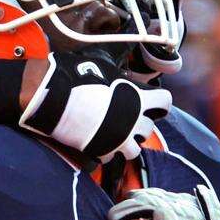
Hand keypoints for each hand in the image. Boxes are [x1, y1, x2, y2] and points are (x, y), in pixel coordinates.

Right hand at [19, 49, 171, 163]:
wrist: (53, 98)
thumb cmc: (77, 77)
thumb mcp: (104, 64)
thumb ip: (120, 68)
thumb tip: (124, 61)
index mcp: (139, 98)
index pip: (165, 102)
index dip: (159, 102)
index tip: (152, 103)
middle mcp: (134, 121)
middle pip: (150, 128)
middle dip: (140, 123)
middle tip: (128, 118)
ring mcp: (119, 139)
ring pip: (135, 150)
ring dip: (128, 143)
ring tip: (117, 135)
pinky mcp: (103, 151)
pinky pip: (112, 158)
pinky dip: (108, 153)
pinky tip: (100, 144)